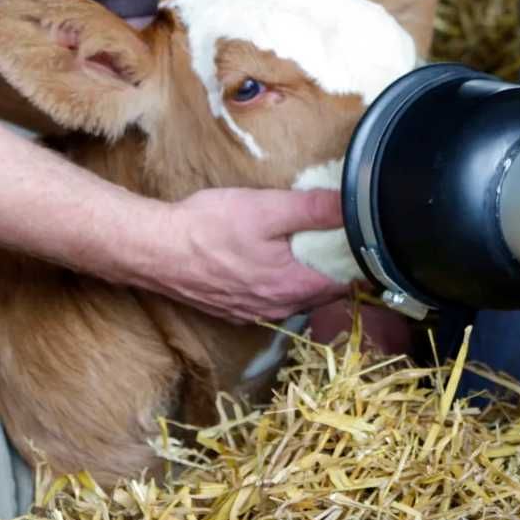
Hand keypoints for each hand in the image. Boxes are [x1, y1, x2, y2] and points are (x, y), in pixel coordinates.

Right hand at [142, 186, 354, 322]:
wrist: (154, 250)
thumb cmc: (208, 228)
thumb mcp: (267, 208)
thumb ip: (313, 209)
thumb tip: (352, 206)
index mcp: (294, 286)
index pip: (347, 283)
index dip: (359, 262)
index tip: (364, 242)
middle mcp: (277, 307)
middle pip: (322, 292)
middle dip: (334, 268)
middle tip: (338, 239)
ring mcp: (253, 312)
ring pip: (295, 297)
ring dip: (305, 276)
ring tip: (306, 247)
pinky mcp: (232, 310)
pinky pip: (268, 299)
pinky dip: (278, 283)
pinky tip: (268, 260)